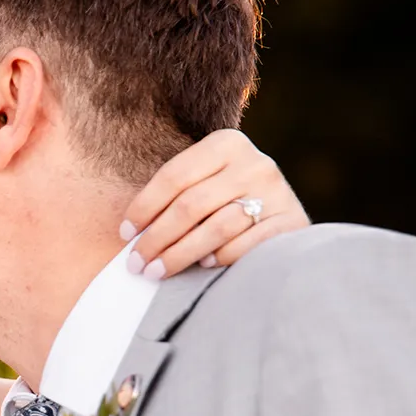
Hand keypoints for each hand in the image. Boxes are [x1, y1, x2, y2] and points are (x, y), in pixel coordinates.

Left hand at [122, 129, 309, 277]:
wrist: (285, 217)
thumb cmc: (228, 204)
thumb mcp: (204, 184)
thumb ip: (176, 196)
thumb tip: (129, 234)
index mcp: (227, 143)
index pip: (174, 175)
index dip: (144, 207)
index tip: (124, 235)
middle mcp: (254, 162)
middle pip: (191, 204)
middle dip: (157, 238)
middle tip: (136, 264)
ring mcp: (277, 191)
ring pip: (217, 227)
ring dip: (181, 254)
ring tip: (157, 271)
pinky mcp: (291, 221)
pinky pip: (247, 244)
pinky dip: (222, 257)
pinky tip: (205, 266)